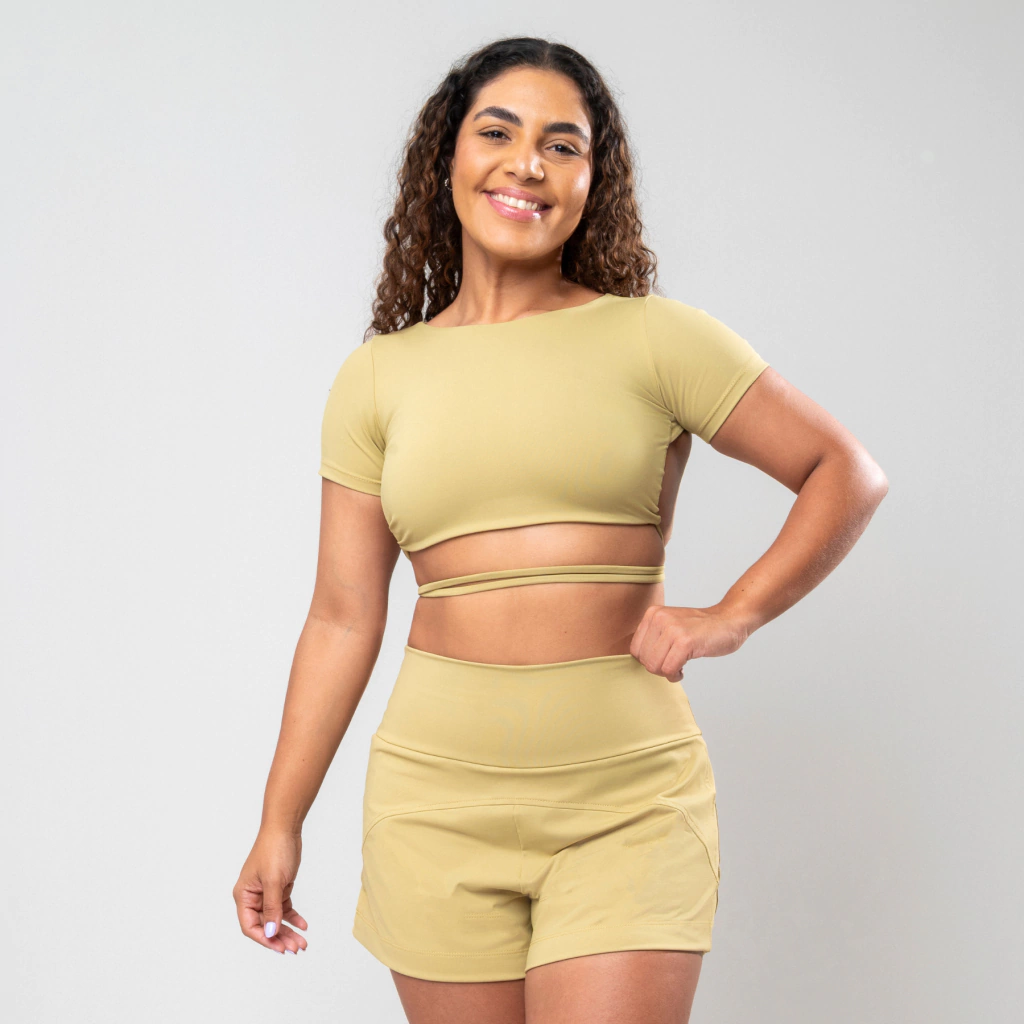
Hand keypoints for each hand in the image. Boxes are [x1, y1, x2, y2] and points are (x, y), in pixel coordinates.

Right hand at [233, 830, 307, 953]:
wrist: (285, 829)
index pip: (250, 926)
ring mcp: (266, 893)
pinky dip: (293, 918)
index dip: (264, 939)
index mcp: (244, 895)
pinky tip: (303, 925)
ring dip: (288, 931)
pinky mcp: (278, 888)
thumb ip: (272, 909)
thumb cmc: (274, 850)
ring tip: (302, 942)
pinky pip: (284, 909)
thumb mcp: (274, 881)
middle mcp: (253, 897)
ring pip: (276, 919)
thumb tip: (270, 932)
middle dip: (280, 938)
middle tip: (296, 948)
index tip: (280, 948)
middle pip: (264, 926)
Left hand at [629, 603, 750, 681]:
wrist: (729, 620)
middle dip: (658, 669)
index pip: (635, 649)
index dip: (649, 661)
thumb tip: (639, 660)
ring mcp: (672, 629)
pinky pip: (669, 669)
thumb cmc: (701, 628)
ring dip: (667, 673)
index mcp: (653, 613)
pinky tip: (683, 670)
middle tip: (673, 665)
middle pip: (644, 660)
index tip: (663, 660)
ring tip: (679, 667)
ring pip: (654, 666)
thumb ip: (653, 637)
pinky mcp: (685, 641)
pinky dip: (675, 675)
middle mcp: (659, 618)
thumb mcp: (670, 624)